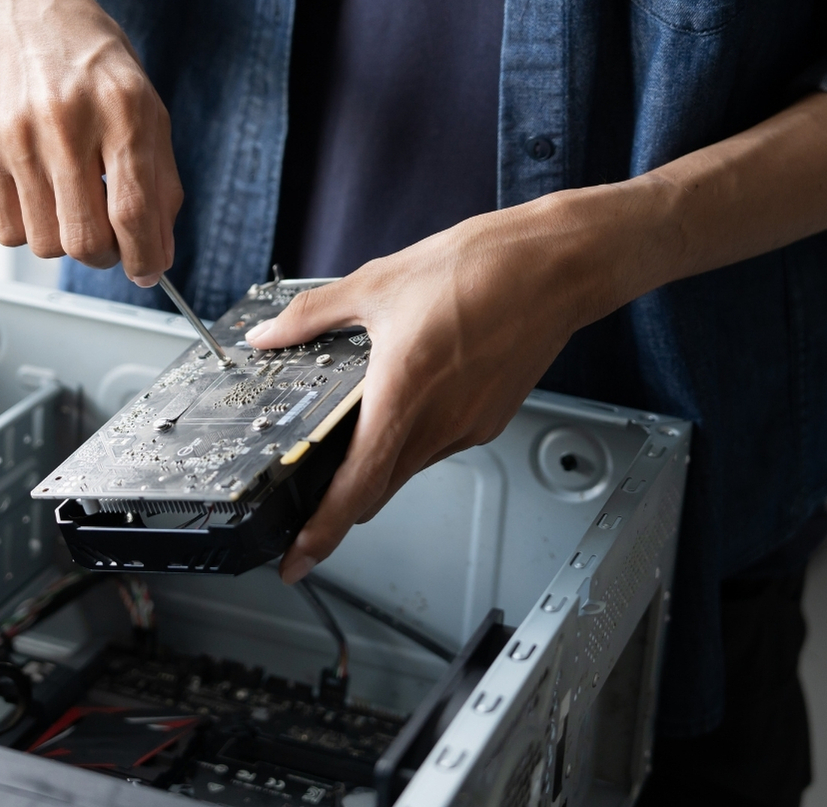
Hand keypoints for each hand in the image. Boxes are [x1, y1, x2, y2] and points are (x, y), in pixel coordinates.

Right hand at [0, 0, 181, 282]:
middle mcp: (68, 122)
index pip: (134, 213)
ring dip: (66, 239)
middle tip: (110, 239)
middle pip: (86, 241)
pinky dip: (29, 227)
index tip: (147, 270)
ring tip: (72, 202)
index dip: (146, 258)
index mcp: (124, 109)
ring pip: (45, 242)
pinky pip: (7, 229)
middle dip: (106, 256)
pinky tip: (39, 192)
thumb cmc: (88, 54)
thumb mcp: (144, 102)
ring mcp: (17, 136)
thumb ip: (159, 179)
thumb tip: (159, 250)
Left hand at [246, 191, 624, 583]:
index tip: (297, 560)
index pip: (356, 488)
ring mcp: (470, 426)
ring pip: (410, 464)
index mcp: (403, 395)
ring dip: (382, 457)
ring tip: (364, 414)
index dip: (321, 533)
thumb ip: (313, 316)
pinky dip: (416, 433)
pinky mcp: (491, 418)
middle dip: (343, 497)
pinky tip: (412, 392)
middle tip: (310, 489)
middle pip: (380, 487)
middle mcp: (440, 423)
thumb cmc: (482, 269)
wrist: (556, 266)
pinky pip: (441, 442)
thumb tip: (270, 333)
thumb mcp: (377, 284)